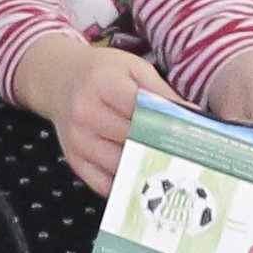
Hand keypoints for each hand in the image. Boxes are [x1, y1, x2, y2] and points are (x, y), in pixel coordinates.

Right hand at [14, 31, 175, 198]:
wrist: (59, 80)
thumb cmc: (101, 72)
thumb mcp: (132, 68)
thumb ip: (161, 92)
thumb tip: (193, 115)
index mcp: (102, 83)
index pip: (141, 110)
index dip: (166, 124)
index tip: (189, 134)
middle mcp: (84, 114)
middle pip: (132, 140)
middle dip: (160, 148)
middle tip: (187, 157)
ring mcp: (77, 141)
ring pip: (120, 165)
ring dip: (144, 169)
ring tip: (169, 169)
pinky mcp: (74, 161)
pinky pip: (105, 184)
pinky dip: (126, 183)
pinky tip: (142, 177)